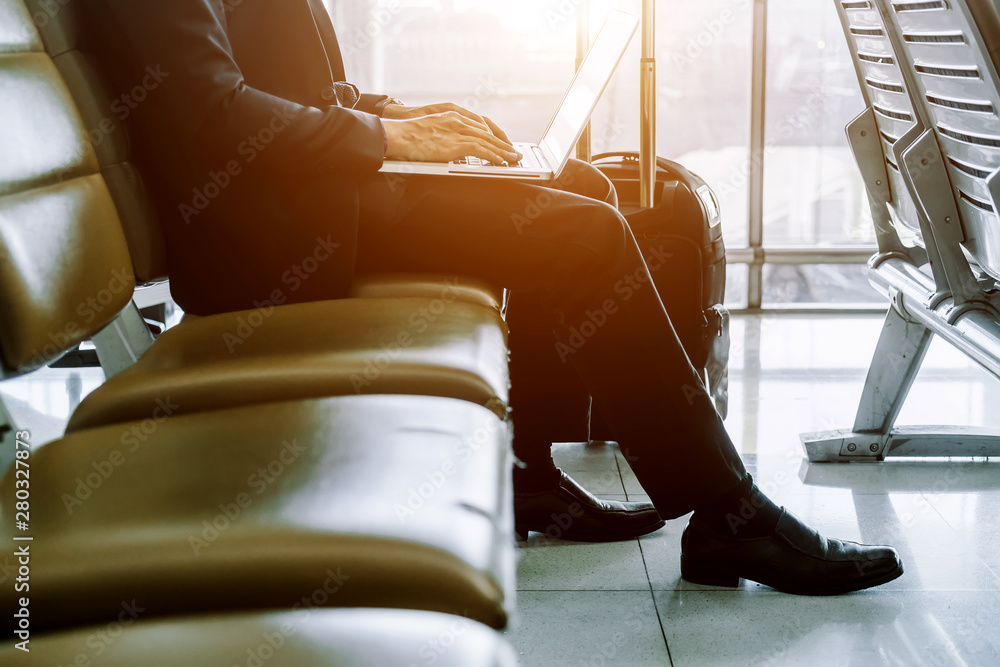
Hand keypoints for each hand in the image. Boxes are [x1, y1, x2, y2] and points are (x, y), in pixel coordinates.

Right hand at [381, 102, 513, 145]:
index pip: (480, 123)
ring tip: (513, 158)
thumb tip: (447, 145)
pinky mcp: (456, 143)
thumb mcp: (428, 128)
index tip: (502, 142)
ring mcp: (457, 131)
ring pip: (488, 140)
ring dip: (503, 151)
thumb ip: (442, 133)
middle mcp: (457, 120)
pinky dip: (493, 156)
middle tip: (514, 151)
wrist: (396, 134)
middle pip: (487, 131)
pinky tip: (500, 162)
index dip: (494, 134)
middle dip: (502, 142)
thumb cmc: (407, 134)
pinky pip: (481, 150)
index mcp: (451, 114)